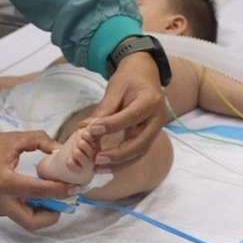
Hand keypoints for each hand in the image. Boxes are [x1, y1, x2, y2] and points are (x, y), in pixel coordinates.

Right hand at [0, 131, 78, 230]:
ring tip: (55, 195)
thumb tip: (59, 149)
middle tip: (65, 199)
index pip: (39, 191)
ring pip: (26, 220)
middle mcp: (1, 201)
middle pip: (33, 222)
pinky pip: (18, 213)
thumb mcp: (13, 139)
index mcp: (5, 182)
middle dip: (53, 215)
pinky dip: (32, 207)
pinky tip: (39, 192)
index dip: (60, 190)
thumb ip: (39, 141)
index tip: (75, 186)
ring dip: (43, 212)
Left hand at [80, 53, 164, 172]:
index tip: (91, 132)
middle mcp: (158, 119)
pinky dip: (122, 162)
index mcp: (151, 101)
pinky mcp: (149, 136)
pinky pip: (137, 153)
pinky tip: (106, 165)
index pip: (131, 117)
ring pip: (139, 153)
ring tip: (98, 167)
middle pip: (140, 143)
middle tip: (96, 159)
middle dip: (118, 154)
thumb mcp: (116, 88)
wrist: (145, 75)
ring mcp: (156, 130)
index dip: (111, 126)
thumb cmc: (130, 79)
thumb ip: (104, 109)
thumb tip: (85, 129)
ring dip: (119, 163)